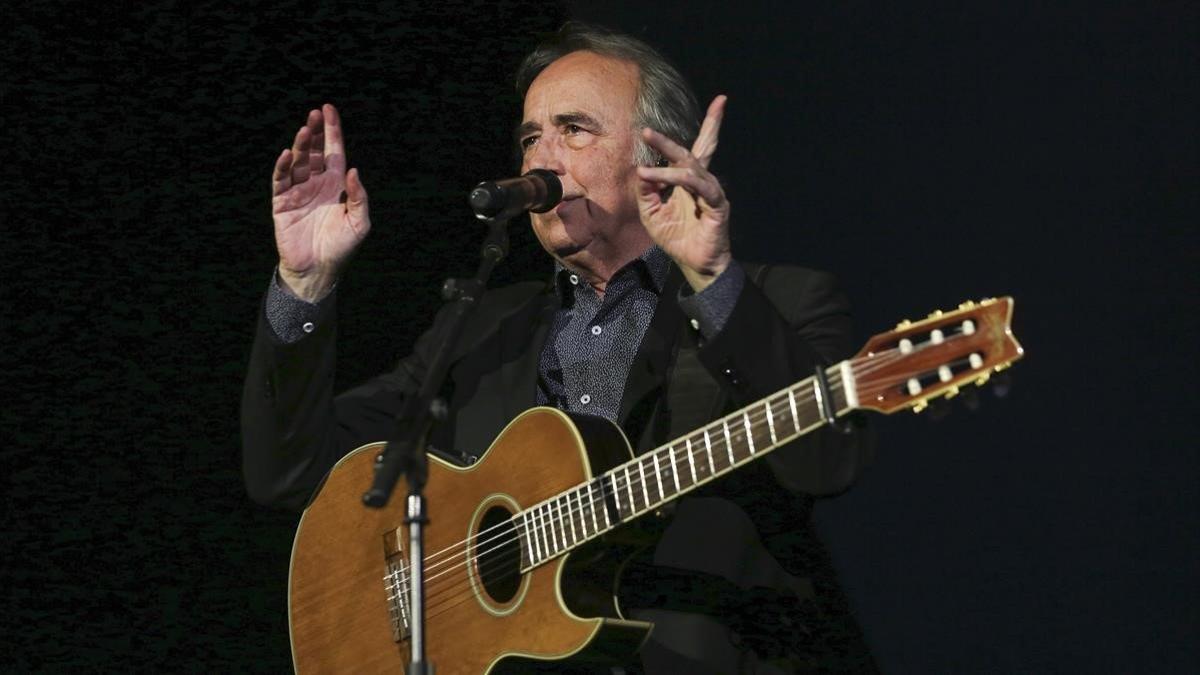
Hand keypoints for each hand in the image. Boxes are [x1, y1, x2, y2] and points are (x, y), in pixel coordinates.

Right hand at [271, 103, 369, 300]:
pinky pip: (281, 180)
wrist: (318, 271)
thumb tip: (354, 170)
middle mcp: (316, 184)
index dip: (331, 131)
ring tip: (304, 130)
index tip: (329, 110)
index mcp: (335, 185)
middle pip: (314, 151)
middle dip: (315, 132)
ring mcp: (298, 192)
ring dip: (300, 145)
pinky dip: (282, 167)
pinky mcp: (282, 203)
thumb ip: (359, 197)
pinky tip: (286, 154)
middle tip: (315, 114)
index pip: (333, 152)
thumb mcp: (359, 223)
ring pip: (297, 162)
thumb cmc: (341, 248)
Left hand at [635, 95, 730, 291]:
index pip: (688, 151)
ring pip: (689, 169)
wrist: (695, 264)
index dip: (688, 132)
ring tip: (643, 171)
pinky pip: (701, 187)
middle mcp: (701, 181)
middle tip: (646, 131)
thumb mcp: (652, 214)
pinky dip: (681, 180)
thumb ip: (646, 192)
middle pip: (695, 149)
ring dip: (665, 168)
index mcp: (687, 181)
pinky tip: (664, 179)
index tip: (658, 125)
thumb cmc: (676, 238)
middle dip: (668, 141)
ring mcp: (711, 191)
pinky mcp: (718, 205)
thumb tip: (641, 170)